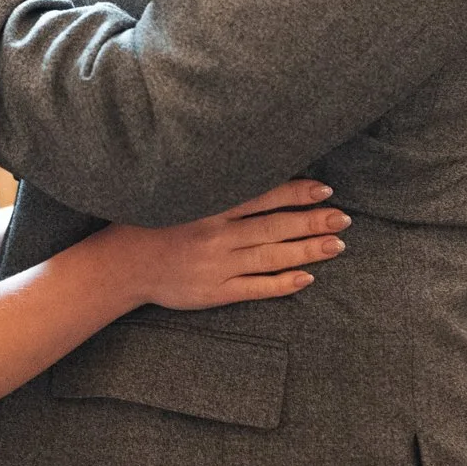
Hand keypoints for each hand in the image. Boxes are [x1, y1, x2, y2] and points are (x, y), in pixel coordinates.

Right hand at [96, 180, 347, 311]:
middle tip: (344, 218)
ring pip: (272, 257)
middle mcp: (218, 235)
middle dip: (313, 221)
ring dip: (308, 250)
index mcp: (211, 207)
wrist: (122, 265)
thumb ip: (215, 188)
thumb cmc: (151, 222)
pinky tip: (308, 278)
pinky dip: (283, 284)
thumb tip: (255, 173)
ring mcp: (218, 266)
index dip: (297, 192)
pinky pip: (256, 288)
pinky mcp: (215, 292)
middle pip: (275, 227)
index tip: (325, 189)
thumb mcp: (179, 194)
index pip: (264, 196)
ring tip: (337, 245)